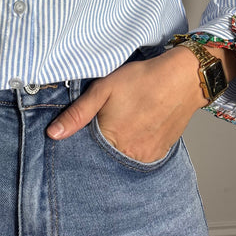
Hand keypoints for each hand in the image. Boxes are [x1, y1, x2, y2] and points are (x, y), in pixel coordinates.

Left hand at [46, 45, 209, 162]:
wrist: (183, 78)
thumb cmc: (142, 80)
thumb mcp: (103, 90)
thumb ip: (77, 114)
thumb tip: (52, 134)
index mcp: (111, 140)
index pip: (86, 153)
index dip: (81, 143)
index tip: (81, 132)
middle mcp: (129, 155)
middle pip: (105, 158)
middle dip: (98, 146)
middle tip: (105, 122)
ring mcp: (146, 156)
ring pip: (122, 158)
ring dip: (116, 147)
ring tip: (121, 124)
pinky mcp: (160, 153)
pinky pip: (139, 157)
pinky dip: (132, 147)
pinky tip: (133, 129)